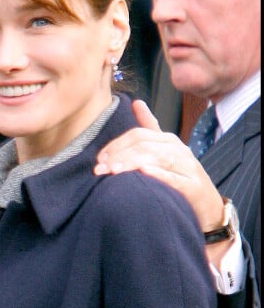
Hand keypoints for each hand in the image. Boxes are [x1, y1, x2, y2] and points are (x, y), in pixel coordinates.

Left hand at [94, 100, 224, 232]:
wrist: (208, 205)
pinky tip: (143, 173)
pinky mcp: (193, 187)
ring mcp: (188, 167)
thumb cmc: (180, 176)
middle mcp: (178, 149)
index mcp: (167, 140)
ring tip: (113, 171)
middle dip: (118, 155)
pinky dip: (158, 174)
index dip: (116, 145)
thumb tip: (136, 102)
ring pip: (157, 158)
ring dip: (132, 163)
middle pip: (144, 145)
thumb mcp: (163, 149)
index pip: (137, 134)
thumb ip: (149, 126)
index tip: (99, 158)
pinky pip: (174, 178)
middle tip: (100, 168)